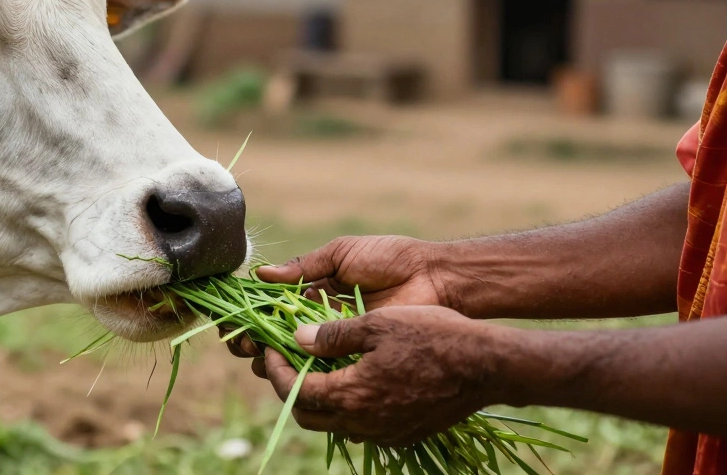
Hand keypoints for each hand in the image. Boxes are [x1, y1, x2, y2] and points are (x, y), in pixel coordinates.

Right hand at [224, 236, 453, 358]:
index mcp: (312, 291)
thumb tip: (261, 275)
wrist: (432, 279)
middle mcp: (317, 319)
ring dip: (266, 358)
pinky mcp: (352, 358)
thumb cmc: (389, 259)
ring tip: (257, 354)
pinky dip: (297, 371)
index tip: (228, 316)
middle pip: (271, 335)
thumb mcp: (341, 254)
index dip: (246, 312)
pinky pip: (319, 369)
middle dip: (249, 339)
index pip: (269, 305)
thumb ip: (304, 267)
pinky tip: (282, 369)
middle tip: (241, 341)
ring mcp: (333, 341)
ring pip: (289, 356)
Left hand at [263, 306, 503, 446]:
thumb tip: (298, 340)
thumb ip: (332, 335)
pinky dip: (349, 407)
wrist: (487, 366)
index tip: (271, 348)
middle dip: (291, 389)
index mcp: (351, 396)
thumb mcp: (377, 324)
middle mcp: (364, 424)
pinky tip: (356, 379)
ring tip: (321, 367)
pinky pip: (363, 426)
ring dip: (320, 400)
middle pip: (308, 416)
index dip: (277, 370)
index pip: (295, 392)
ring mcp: (386, 433)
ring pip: (335, 424)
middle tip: (290, 361)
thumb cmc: (432, 336)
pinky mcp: (405, 434)